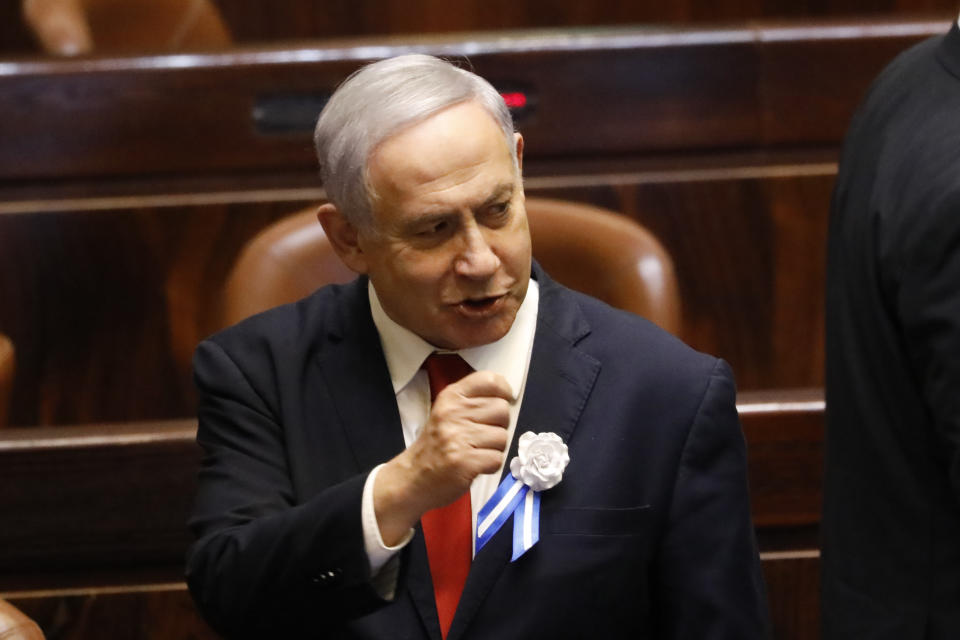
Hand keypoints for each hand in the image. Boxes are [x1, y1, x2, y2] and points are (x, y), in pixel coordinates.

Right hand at [374, 370, 512, 545]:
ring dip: (494, 448)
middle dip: (499, 425)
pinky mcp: (464, 462)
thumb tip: (507, 399)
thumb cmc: (436, 445)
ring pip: (502, 436)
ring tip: (476, 452)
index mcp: (451, 397)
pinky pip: (497, 458)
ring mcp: (458, 437)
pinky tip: (475, 465)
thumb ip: (473, 401)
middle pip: (502, 410)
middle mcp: (453, 413)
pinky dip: (490, 465)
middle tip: (482, 436)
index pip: (489, 380)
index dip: (503, 391)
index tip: (502, 401)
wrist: (413, 478)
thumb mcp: (448, 413)